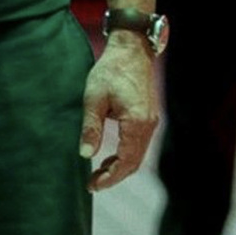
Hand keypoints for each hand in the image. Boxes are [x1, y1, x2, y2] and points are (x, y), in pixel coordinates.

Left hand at [79, 35, 158, 191]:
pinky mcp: (148, 117)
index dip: (110, 177)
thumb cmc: (110, 70)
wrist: (131, 49)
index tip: (93, 185)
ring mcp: (150, 121)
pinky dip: (126, 155)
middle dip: (114, 176)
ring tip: (99, 173)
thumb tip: (85, 155)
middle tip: (93, 184)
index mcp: (136, 122)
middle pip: (134, 163)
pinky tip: (110, 157)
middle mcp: (148, 125)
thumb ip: (91, 128)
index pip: (126, 161)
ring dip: (120, 167)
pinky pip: (139, 144)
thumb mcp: (93, 98)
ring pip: (138, 155)